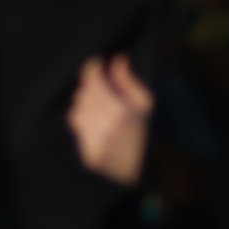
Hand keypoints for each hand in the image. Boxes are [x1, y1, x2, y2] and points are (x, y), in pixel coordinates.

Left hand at [67, 52, 156, 186]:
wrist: (149, 169)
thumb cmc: (151, 132)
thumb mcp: (146, 103)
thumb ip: (128, 80)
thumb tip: (117, 59)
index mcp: (119, 111)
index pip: (93, 80)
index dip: (93, 68)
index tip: (96, 64)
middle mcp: (104, 127)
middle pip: (84, 94)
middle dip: (91, 86)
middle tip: (101, 85)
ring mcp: (95, 144)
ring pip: (77, 110)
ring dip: (85, 103)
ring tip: (99, 104)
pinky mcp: (90, 156)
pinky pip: (77, 129)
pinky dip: (84, 121)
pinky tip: (96, 121)